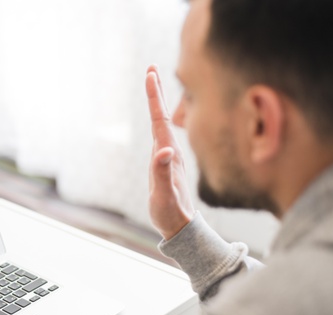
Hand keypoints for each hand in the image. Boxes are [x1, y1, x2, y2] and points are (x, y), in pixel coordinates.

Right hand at [146, 65, 194, 240]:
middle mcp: (170, 151)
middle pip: (161, 116)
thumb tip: (164, 149)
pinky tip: (156, 117)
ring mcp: (168, 156)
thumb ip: (162, 174)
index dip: (154, 97)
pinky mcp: (166, 162)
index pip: (159, 120)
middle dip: (156, 92)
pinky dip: (156, 119)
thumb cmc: (172, 213)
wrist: (182, 226)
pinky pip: (161, 133)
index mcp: (169, 154)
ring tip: (152, 84)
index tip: (150, 74)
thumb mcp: (164, 196)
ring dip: (156, 103)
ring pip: (162, 123)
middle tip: (151, 69)